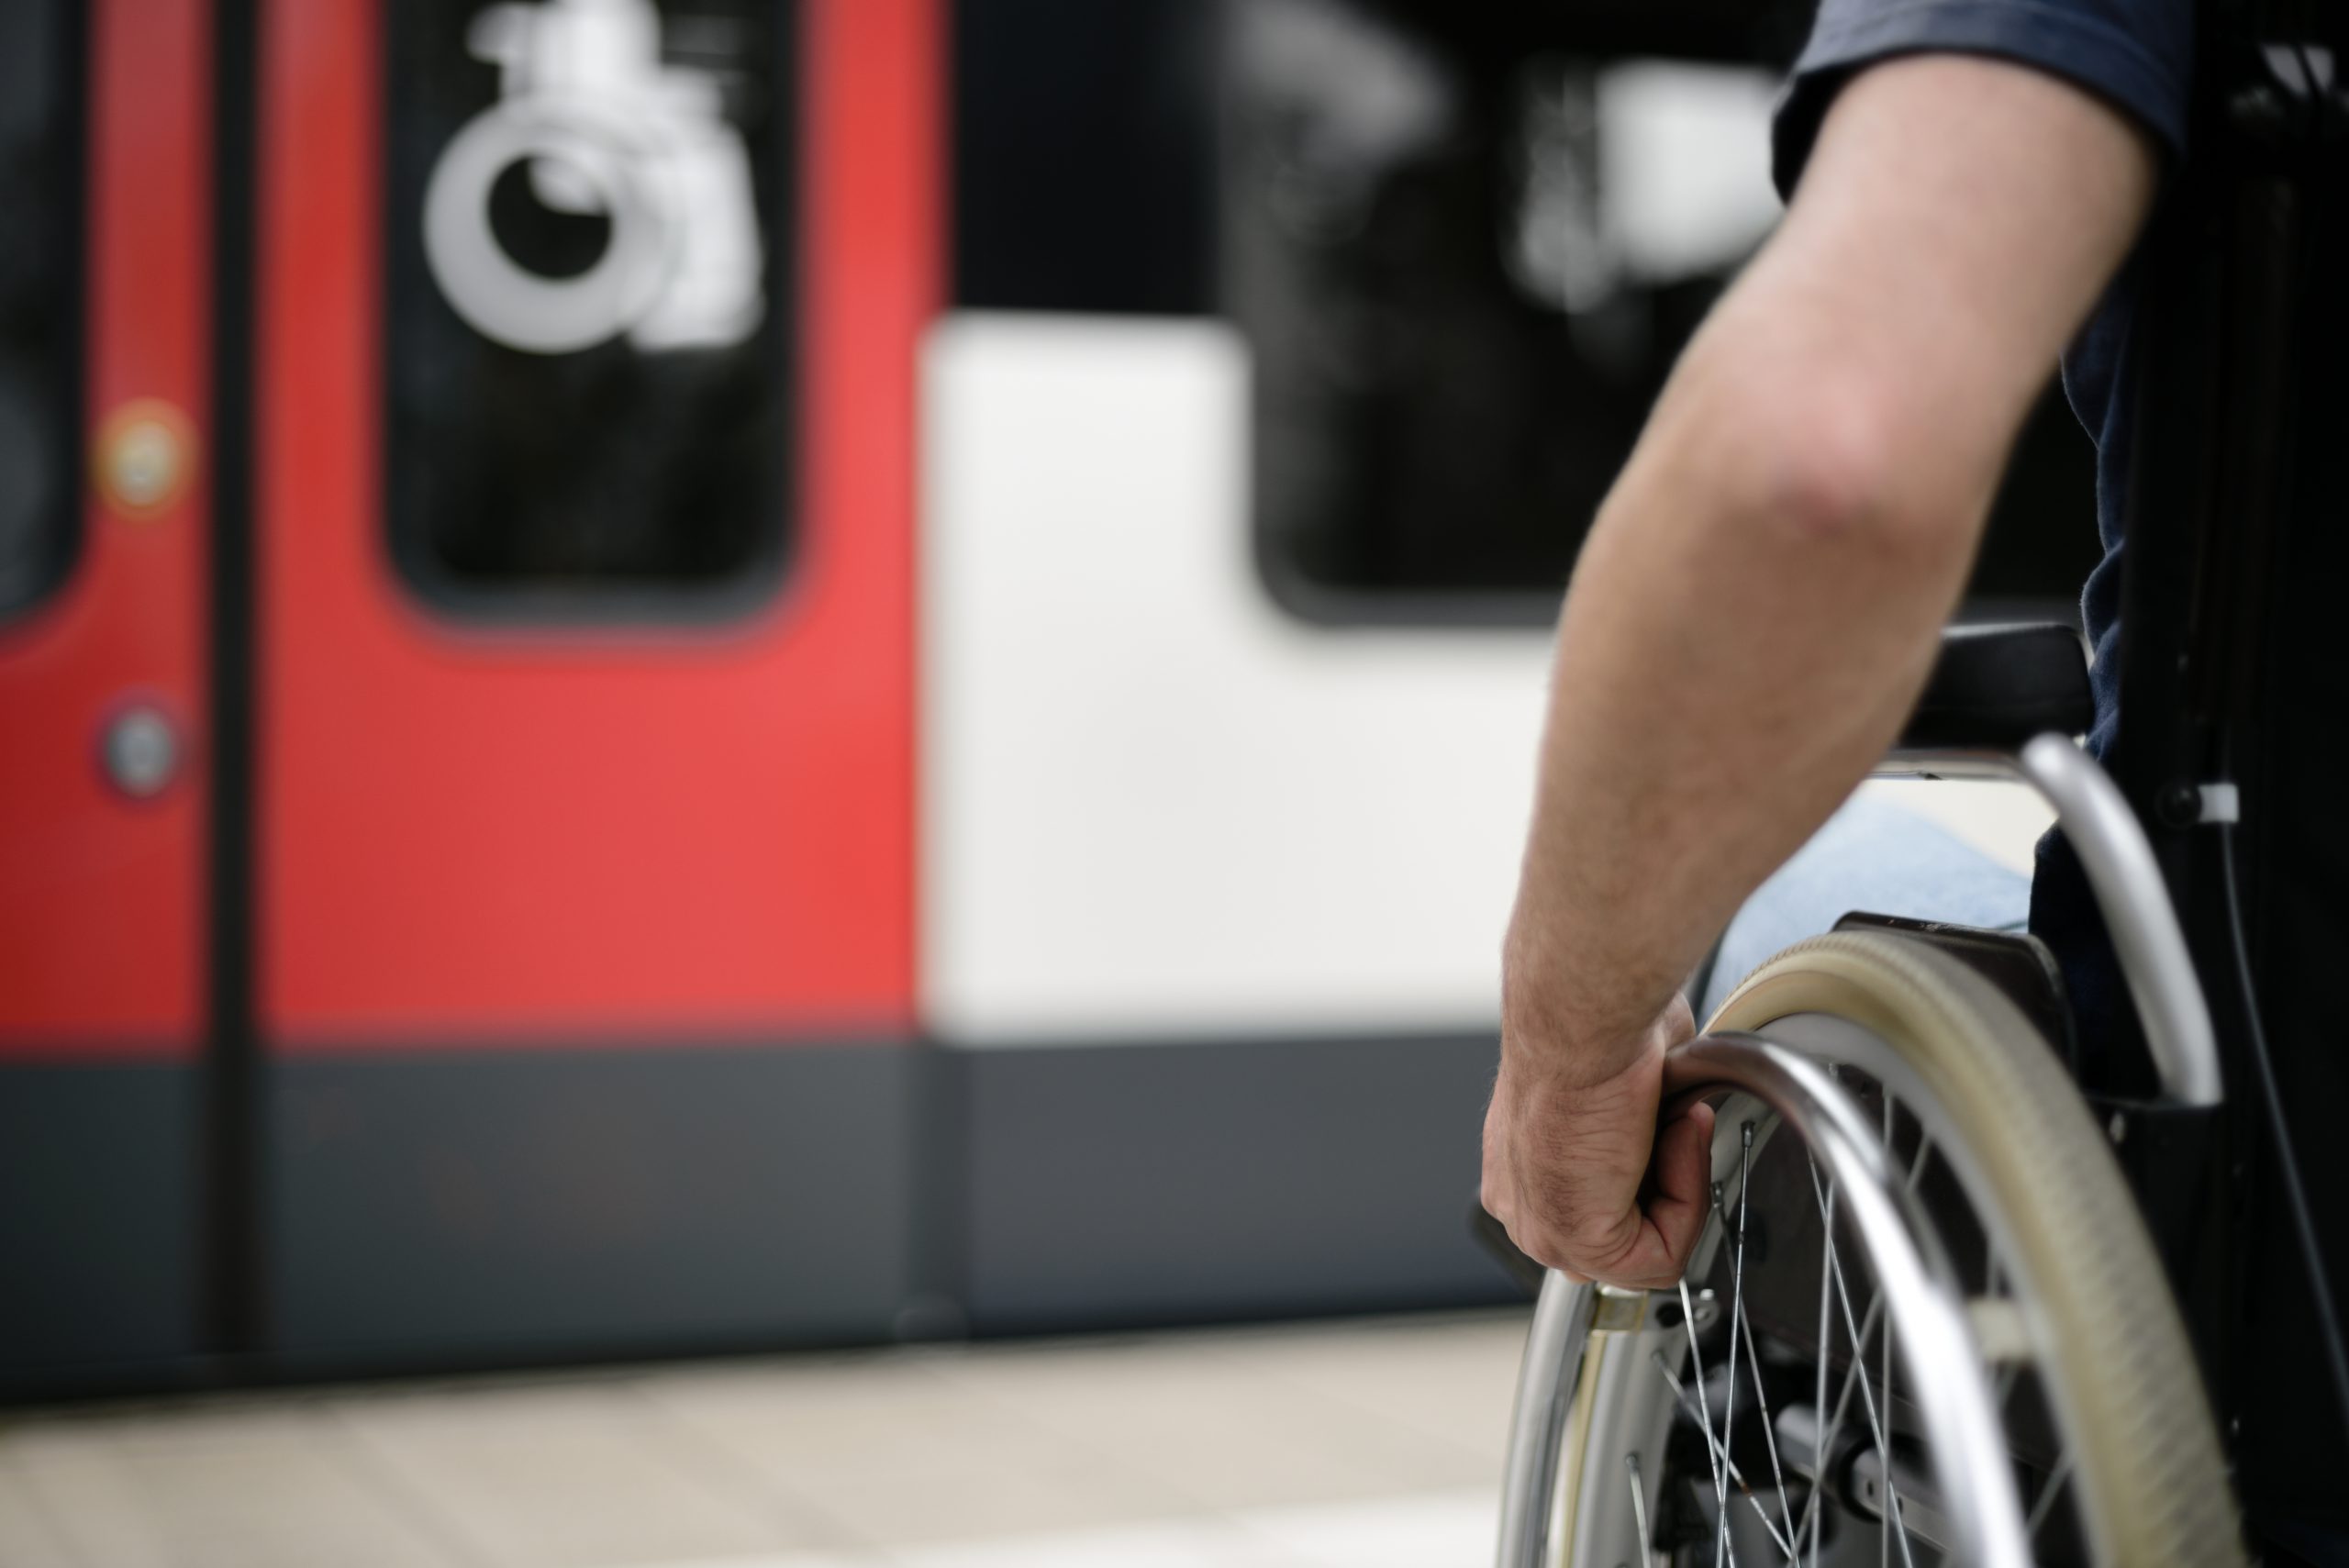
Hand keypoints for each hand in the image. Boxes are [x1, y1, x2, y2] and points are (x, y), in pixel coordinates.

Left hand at [1480, 993, 1715, 1287]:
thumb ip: (1639, 1122)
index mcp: (1519, 1169)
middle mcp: (1523, 1204)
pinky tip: (1673, 1137)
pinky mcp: (1577, 1241)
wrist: (1583, 1015)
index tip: (1676, 1120)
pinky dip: (1687, 1198)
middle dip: (1671, 1185)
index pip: (1599, 1211)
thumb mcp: (1623, 1082)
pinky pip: (1662, 1256)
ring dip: (1683, 1188)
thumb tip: (1673, 1116)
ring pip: (1648, 1254)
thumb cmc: (1596, 1025)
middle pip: (1624, 1240)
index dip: (1658, 1176)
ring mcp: (1545, 1229)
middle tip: (1679, 1122)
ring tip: (1677, 1122)